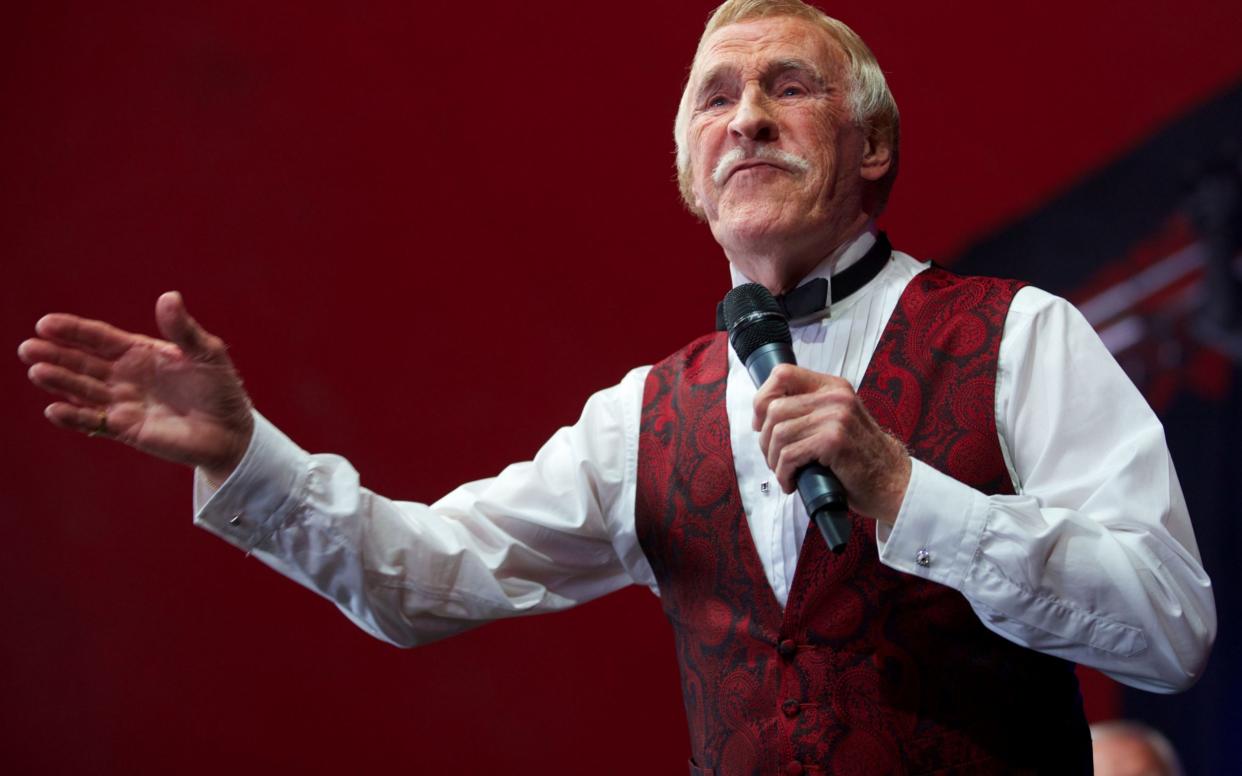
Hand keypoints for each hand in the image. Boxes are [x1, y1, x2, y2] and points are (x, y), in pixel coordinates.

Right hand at [18, 291, 253, 484]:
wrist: (231, 430)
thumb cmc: (220, 387)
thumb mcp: (206, 353)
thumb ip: (183, 330)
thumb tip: (168, 297)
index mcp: (140, 352)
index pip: (99, 338)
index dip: (73, 330)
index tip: (46, 324)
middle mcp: (125, 376)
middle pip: (83, 362)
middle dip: (55, 354)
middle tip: (28, 348)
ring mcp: (123, 403)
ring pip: (83, 390)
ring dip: (60, 382)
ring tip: (37, 372)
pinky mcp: (126, 429)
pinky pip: (94, 422)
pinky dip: (75, 417)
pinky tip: (54, 410)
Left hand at [753, 364, 909, 524]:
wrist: (891, 479)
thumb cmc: (858, 455)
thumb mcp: (835, 420)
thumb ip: (807, 410)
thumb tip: (763, 415)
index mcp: (832, 386)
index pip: (782, 374)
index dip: (762, 398)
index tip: (761, 424)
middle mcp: (835, 396)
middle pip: (774, 409)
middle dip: (766, 440)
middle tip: (775, 459)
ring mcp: (836, 417)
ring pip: (779, 433)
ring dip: (774, 459)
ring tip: (784, 473)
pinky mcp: (834, 441)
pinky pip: (790, 455)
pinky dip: (784, 473)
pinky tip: (792, 482)